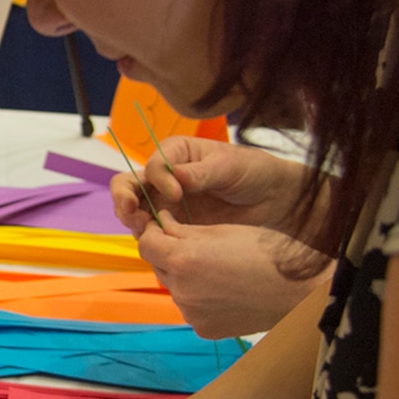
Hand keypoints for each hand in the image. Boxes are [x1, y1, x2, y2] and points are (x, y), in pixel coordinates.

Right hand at [111, 137, 309, 233]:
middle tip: (132, 212)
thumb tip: (175, 175)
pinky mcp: (175, 227)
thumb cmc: (253, 172)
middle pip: (129, 186)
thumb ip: (202, 172)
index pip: (152, 165)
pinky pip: (153, 234)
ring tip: (144, 230)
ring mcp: (167, 204)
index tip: (177, 194)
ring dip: (133, 221)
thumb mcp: (230, 167)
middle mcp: (164, 178)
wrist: (273, 201)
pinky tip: (159, 244)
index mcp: (175, 154)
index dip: (158, 180)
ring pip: (135, 212)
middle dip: (124, 199)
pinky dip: (150, 239)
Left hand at [132, 216, 328, 338]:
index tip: (163, 226)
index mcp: (184, 260)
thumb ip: (184, 229)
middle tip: (195, 246)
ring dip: (184, 277)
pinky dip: (199, 298)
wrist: (298, 293)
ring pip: (175, 288)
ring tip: (216, 269)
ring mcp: (191, 314)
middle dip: (169, 254)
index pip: (146, 243)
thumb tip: (160, 222)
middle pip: (159, 267)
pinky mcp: (203, 329)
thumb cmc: (266, 252)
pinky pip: (191, 308)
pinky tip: (223, 290)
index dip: (153, 231)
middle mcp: (182, 291)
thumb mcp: (222, 231)